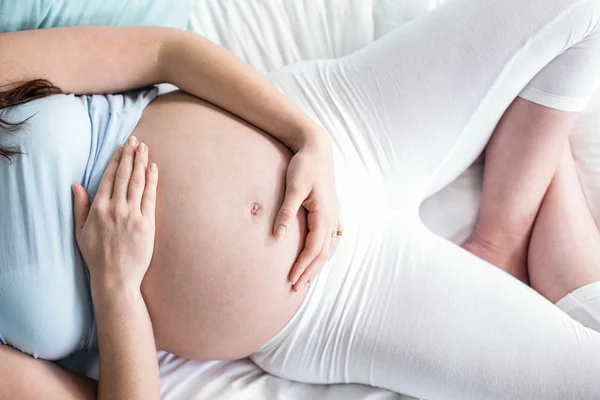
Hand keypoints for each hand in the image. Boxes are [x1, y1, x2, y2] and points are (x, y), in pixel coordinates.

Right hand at [72, 136, 157, 291]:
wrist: (115, 278)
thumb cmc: (97, 256)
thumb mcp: (80, 231)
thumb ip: (79, 206)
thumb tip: (75, 185)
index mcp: (98, 208)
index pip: (109, 177)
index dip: (116, 160)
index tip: (122, 147)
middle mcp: (115, 208)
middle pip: (124, 175)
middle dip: (130, 155)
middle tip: (136, 140)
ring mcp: (131, 215)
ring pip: (137, 182)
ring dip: (141, 162)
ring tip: (145, 148)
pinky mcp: (146, 223)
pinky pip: (150, 196)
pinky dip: (152, 180)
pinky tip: (153, 168)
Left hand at [274, 133, 341, 291]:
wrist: (317, 148)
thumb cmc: (304, 165)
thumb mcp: (293, 187)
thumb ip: (286, 212)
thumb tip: (278, 236)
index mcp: (324, 214)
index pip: (314, 249)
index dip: (303, 266)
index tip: (291, 279)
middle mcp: (332, 217)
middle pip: (323, 253)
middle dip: (310, 271)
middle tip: (296, 288)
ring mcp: (334, 214)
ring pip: (329, 247)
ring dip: (318, 265)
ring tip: (307, 279)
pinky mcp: (332, 210)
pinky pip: (331, 238)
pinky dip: (325, 252)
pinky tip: (321, 257)